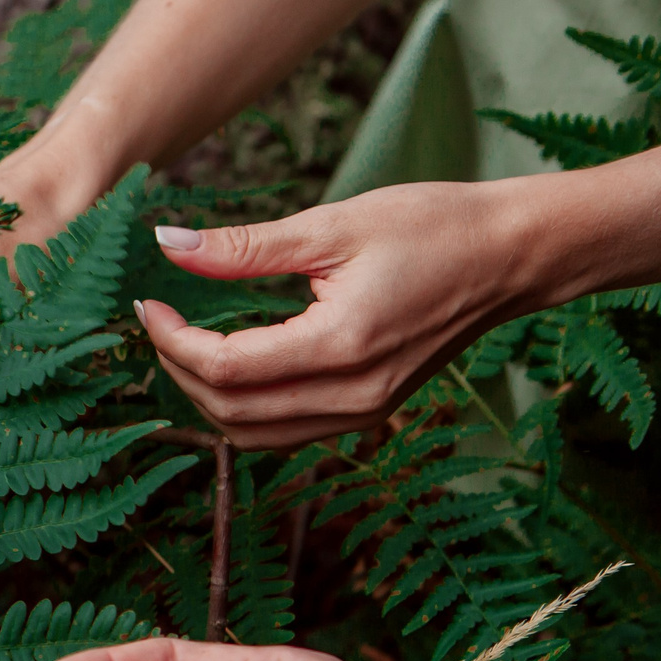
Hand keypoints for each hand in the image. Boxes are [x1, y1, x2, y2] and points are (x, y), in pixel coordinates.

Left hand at [136, 180, 553, 447]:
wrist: (511, 257)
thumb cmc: (433, 227)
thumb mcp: (332, 225)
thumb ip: (244, 248)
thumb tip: (168, 244)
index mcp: (340, 346)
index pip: (226, 368)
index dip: (172, 341)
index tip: (149, 304)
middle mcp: (351, 396)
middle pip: (229, 412)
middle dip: (178, 371)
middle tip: (159, 321)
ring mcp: (362, 413)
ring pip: (251, 435)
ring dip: (206, 397)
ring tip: (184, 344)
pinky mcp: (367, 413)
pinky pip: (283, 432)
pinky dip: (242, 407)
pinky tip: (229, 362)